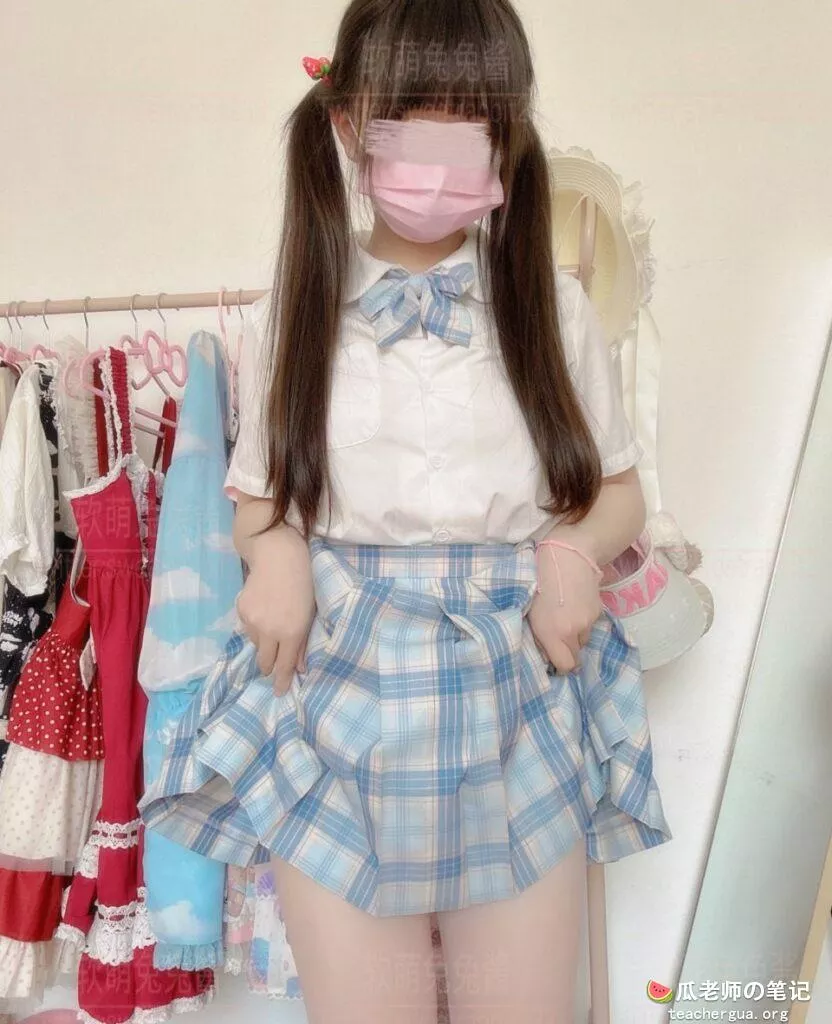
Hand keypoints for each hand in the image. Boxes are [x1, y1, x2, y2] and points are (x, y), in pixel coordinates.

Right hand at [235, 525, 315, 695]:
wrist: (278, 555)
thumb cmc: (303, 583)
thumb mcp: (309, 614)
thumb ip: (302, 643)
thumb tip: (299, 669)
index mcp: (292, 632)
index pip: (283, 666)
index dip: (281, 682)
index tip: (279, 693)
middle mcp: (270, 630)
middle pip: (265, 662)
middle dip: (269, 667)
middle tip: (273, 666)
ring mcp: (253, 621)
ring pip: (256, 645)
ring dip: (264, 643)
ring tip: (273, 625)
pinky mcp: (241, 610)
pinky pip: (248, 629)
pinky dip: (256, 627)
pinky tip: (264, 611)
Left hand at [528, 539, 602, 674]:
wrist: (567, 556)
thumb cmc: (538, 581)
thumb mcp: (530, 612)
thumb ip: (539, 637)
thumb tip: (547, 654)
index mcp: (553, 633)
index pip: (566, 666)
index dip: (561, 666)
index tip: (555, 660)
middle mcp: (573, 631)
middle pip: (576, 656)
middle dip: (567, 651)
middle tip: (558, 639)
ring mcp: (588, 621)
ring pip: (584, 640)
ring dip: (575, 635)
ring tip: (565, 617)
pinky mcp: (598, 611)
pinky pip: (590, 625)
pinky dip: (583, 621)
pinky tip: (574, 606)